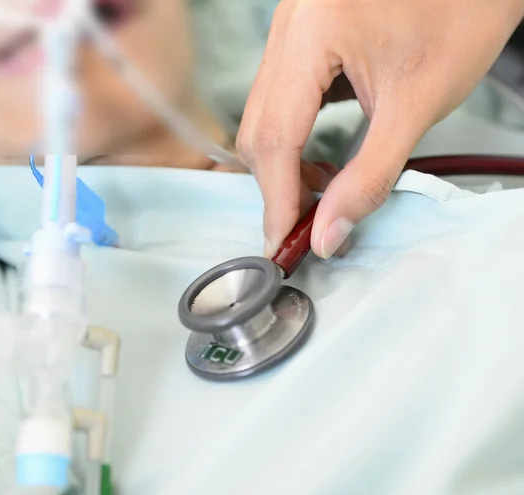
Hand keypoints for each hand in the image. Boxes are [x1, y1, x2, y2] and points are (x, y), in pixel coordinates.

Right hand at [236, 0, 523, 258]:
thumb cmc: (464, 17)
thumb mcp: (417, 107)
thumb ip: (368, 177)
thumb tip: (326, 234)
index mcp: (312, 32)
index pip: (276, 136)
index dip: (277, 199)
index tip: (282, 244)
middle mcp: (289, 26)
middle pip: (258, 130)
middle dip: (279, 187)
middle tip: (307, 226)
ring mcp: (291, 31)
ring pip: (263, 119)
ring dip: (285, 168)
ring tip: (322, 194)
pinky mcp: (301, 40)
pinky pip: (279, 104)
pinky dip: (294, 144)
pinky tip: (321, 163)